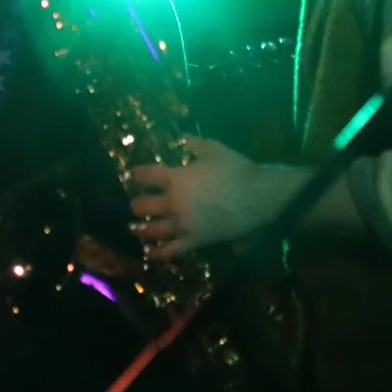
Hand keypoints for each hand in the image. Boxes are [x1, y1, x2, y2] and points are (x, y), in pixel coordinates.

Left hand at [127, 138, 277, 260]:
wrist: (257, 196)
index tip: (133, 175)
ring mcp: (182, 224)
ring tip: (134, 228)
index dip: (137, 175)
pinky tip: (149, 253)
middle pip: (143, 205)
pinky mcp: (194, 241)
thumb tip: (182, 138)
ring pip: (152, 229)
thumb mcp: (215, 149)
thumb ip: (195, 144)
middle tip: (135, 204)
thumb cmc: (237, 170)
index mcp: (176, 178)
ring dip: (140, 228)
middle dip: (137, 204)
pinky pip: (170, 250)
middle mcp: (174, 203)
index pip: (147, 176)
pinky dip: (157, 253)